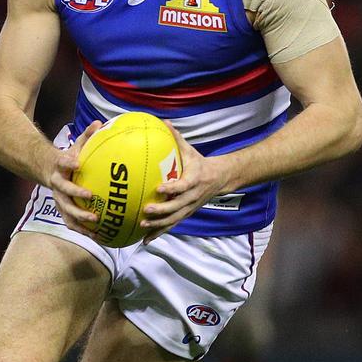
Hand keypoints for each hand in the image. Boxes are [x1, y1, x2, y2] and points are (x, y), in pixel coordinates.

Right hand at [47, 121, 102, 236]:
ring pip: (67, 211)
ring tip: (96, 222)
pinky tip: (98, 235)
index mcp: (59, 168)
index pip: (62, 164)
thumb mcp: (75, 146)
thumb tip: (99, 122)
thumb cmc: (68, 158)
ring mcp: (58, 199)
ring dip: (80, 218)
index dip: (68, 164)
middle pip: (64, 192)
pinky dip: (83, 229)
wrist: (47, 171)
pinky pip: (71, 222)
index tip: (77, 164)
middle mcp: (57, 185)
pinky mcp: (62, 210)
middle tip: (91, 197)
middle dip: (76, 195)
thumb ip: (87, 136)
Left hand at [140, 122, 222, 242]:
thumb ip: (175, 137)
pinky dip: (158, 233)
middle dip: (161, 211)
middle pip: (177, 207)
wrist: (219, 179)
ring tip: (142, 226)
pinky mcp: (185, 214)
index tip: (159, 188)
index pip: (182, 186)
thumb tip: (162, 121)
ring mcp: (189, 208)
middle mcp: (191, 197)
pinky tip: (145, 240)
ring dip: (158, 225)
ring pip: (173, 219)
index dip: (172, 188)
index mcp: (193, 180)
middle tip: (145, 210)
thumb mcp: (189, 150)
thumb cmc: (199, 163)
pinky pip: (171, 225)